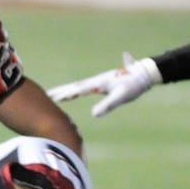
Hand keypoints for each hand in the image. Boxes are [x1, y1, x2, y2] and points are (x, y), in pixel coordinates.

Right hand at [46, 53, 160, 117]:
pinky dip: (76, 89)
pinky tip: (73, 91)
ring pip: (79, 85)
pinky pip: (85, 87)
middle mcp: (96, 80)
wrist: (144, 73)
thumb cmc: (133, 85)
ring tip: (55, 94)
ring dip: (66, 89)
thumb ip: (108, 105)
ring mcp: (99, 81)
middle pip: (75, 86)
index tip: (52, 97)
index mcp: (98, 83)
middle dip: (61, 91)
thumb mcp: (121, 97)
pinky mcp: (103, 83)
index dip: (65, 94)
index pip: (78, 90)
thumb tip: (94, 115)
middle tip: (46, 95)